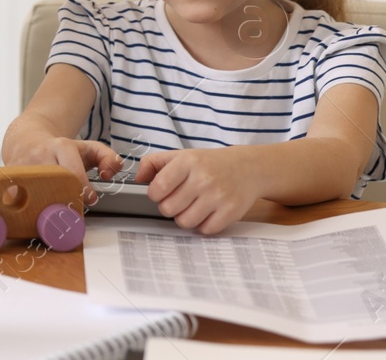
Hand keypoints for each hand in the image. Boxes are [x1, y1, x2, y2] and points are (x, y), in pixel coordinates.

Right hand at [10, 137, 123, 204]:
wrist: (27, 139)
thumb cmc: (60, 149)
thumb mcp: (88, 147)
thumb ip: (108, 158)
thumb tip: (109, 174)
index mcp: (60, 146)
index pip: (74, 174)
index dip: (85, 191)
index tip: (90, 199)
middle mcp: (40, 153)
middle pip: (54, 184)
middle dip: (64, 201)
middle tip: (71, 211)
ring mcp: (22, 164)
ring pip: (34, 192)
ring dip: (44, 208)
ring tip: (52, 216)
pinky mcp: (9, 174)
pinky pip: (16, 195)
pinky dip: (23, 207)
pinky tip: (31, 213)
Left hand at [135, 147, 258, 233]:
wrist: (247, 168)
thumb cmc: (208, 163)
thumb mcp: (180, 155)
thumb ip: (152, 163)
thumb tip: (137, 178)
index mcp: (187, 163)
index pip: (158, 187)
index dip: (154, 194)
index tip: (160, 193)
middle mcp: (203, 179)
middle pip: (168, 208)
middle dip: (168, 207)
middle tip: (177, 201)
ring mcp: (218, 196)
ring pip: (185, 222)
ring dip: (184, 218)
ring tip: (190, 208)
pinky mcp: (231, 211)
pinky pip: (206, 230)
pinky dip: (202, 225)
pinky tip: (206, 214)